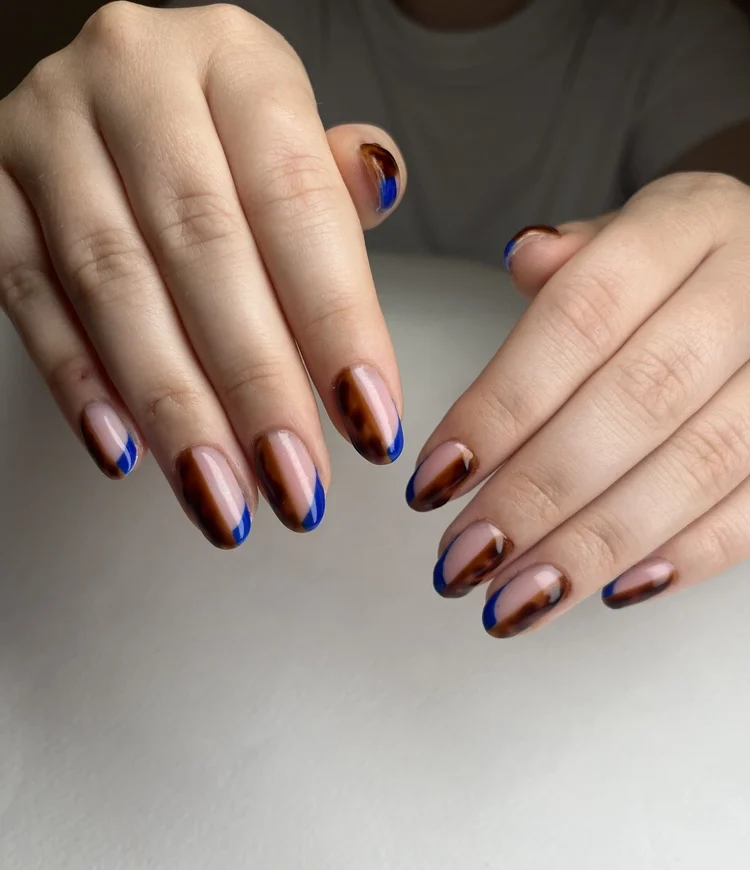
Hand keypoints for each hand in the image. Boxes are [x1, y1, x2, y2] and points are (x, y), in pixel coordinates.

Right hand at [0, 2, 405, 547]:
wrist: (111, 99)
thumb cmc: (218, 140)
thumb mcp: (286, 140)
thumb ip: (329, 187)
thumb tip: (382, 184)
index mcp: (233, 59)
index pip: (296, 200)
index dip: (337, 321)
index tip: (370, 421)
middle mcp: (135, 74)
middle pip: (204, 249)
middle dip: (257, 386)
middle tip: (297, 483)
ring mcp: (48, 130)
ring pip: (114, 285)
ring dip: (175, 408)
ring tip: (224, 496)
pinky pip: (28, 296)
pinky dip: (79, 384)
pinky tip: (127, 454)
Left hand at [407, 172, 749, 636]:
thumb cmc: (682, 271)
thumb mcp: (629, 236)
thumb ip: (575, 261)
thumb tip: (525, 257)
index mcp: (685, 227)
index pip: (581, 317)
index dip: (503, 406)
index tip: (437, 477)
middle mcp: (749, 291)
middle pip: (637, 401)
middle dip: (538, 493)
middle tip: (467, 558)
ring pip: (700, 463)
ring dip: (597, 543)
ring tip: (520, 597)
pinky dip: (689, 554)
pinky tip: (613, 588)